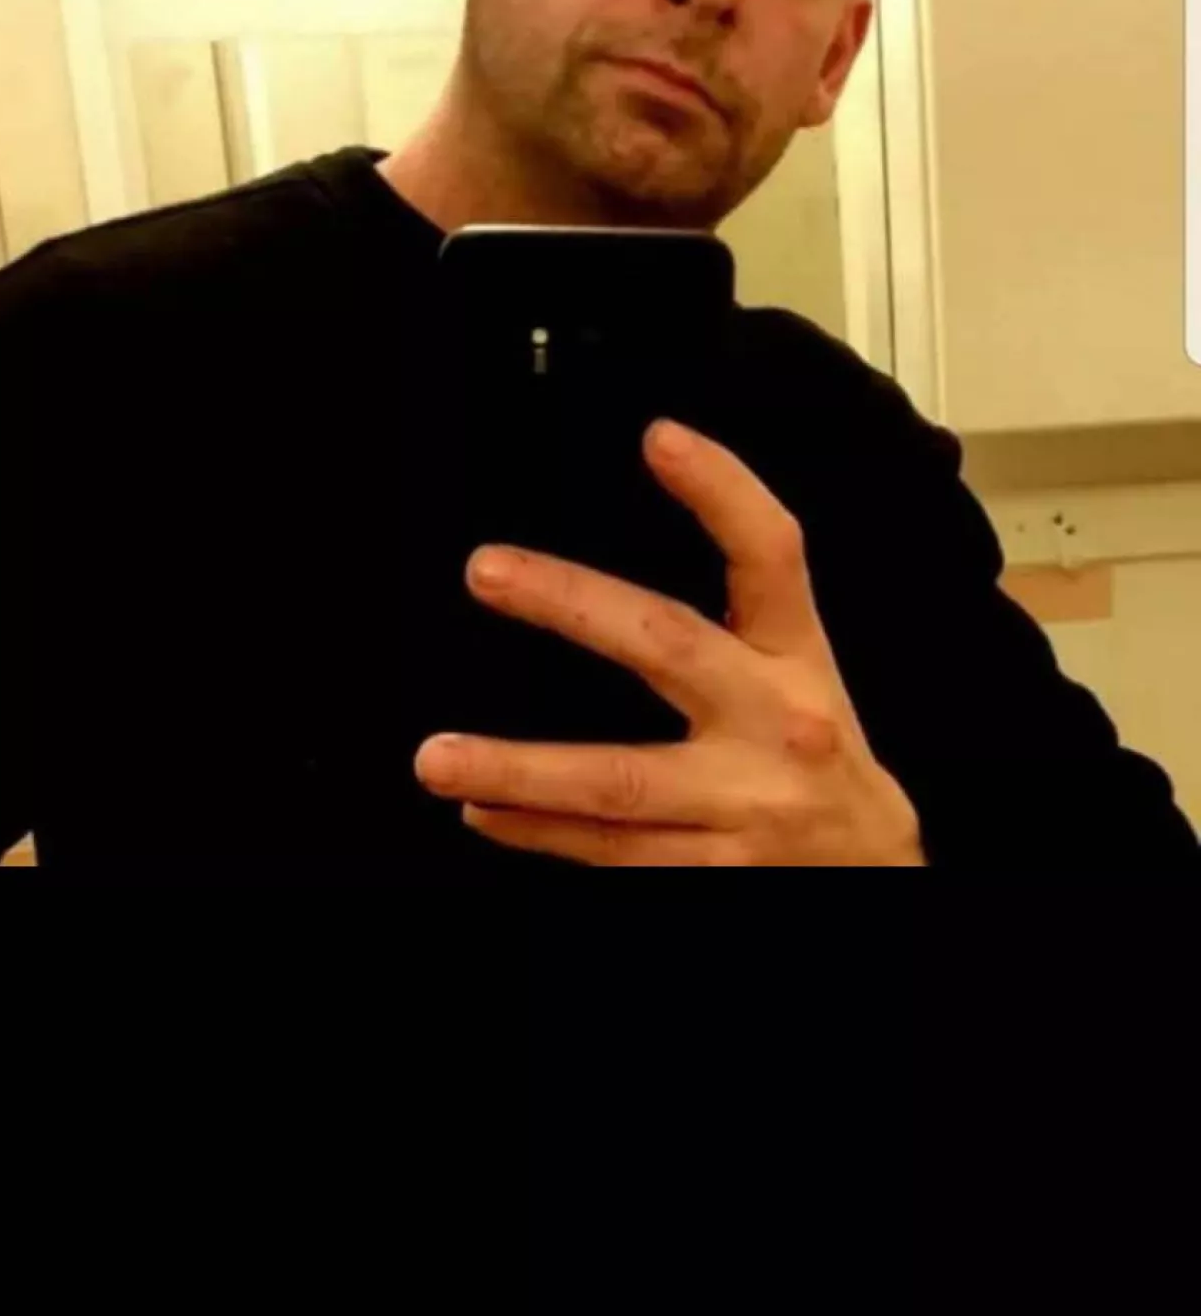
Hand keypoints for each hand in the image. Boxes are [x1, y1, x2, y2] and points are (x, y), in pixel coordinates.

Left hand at [415, 418, 924, 866]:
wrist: (879, 874)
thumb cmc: (819, 759)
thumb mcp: (803, 672)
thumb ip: (736, 617)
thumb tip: (623, 554)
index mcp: (798, 659)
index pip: (772, 556)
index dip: (724, 492)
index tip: (660, 438)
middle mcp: (776, 724)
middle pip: (670, 646)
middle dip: (571, 604)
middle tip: (487, 570)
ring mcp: (746, 807)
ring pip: (619, 784)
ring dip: (520, 771)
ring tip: (437, 758)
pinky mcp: (719, 877)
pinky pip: (614, 855)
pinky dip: (541, 835)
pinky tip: (486, 814)